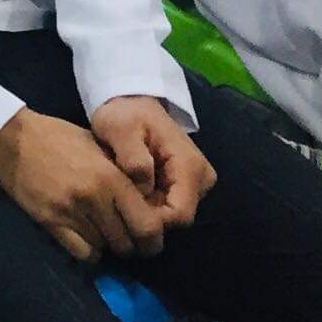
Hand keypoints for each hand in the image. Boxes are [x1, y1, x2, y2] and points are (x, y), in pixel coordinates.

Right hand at [0, 107, 167, 263]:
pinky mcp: (51, 223)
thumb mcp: (98, 146)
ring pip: (106, 249)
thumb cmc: (58, 137)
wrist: (12, 139)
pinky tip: (86, 238)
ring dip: (108, 245)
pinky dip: (89, 251)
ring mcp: (71, 213)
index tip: (151, 239)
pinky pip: (82, 253)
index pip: (147, 225)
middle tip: (129, 239)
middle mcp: (95, 199)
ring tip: (104, 233)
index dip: (154, 239)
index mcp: (111, 178)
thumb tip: (145, 200)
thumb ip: (122, 173)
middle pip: (128, 243)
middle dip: (133, 245)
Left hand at [90, 96, 214, 233]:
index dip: (152, 220)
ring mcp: (196, 182)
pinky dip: (149, 201)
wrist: (132, 101)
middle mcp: (201, 178)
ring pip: (172, 213)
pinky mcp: (187, 183)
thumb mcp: (120, 129)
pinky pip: (169, 204)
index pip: (180, 214)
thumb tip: (144, 188)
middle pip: (177, 217)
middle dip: (148, 214)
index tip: (125, 209)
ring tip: (123, 190)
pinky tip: (130, 188)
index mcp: (190, 166)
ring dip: (147, 208)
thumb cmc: (125, 114)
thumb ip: (133, 158)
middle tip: (119, 198)